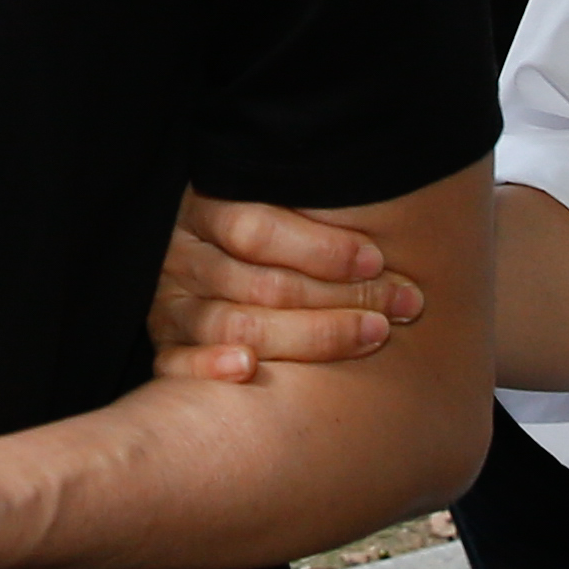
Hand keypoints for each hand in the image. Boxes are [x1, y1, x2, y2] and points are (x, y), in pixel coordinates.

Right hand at [147, 188, 422, 384]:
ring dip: (312, 336)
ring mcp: (170, 307)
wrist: (211, 260)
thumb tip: (381, 215)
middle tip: (403, 305)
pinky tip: (249, 369)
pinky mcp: (165, 351)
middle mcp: (183, 257)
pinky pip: (177, 367)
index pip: (257, 231)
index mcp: (205, 206)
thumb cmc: (271, 235)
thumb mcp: (277, 199)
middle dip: (341, 297)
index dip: (321, 249)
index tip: (377, 260)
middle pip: (259, 284)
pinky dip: (210, 367)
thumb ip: (310, 204)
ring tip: (372, 334)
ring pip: (235, 326)